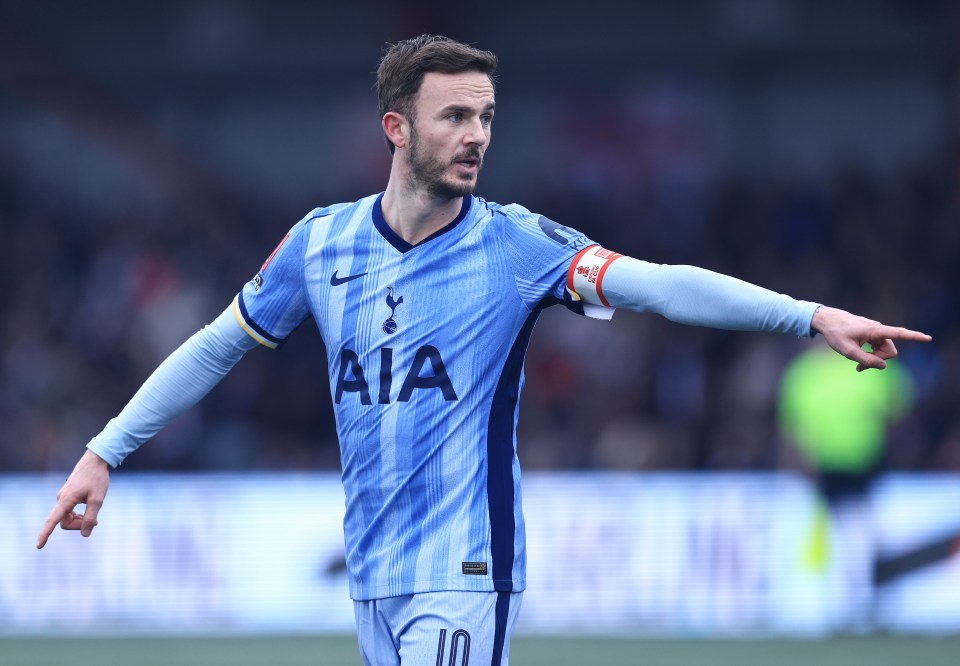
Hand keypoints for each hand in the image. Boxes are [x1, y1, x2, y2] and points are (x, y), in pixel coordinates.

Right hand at [37, 449, 110, 548]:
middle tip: (96, 521)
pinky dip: (78, 514)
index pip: (53, 521)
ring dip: (80, 519)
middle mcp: (61, 499)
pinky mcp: (67, 495)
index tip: (39, 546)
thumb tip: (84, 534)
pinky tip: (88, 509)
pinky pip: (69, 511)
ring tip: (93, 514)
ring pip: (68, 517)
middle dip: (79, 525)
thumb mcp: (97, 499)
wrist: (95, 460)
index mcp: (66, 500)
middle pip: (65, 522)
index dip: (45, 534)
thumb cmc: (97, 478)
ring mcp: (63, 497)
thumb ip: (90, 517)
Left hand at [811, 306, 931, 371]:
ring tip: (858, 365)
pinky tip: (859, 360)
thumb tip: (884, 366)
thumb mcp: (847, 351)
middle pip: (889, 351)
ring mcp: (875, 331)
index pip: (898, 333)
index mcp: (874, 330)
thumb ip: (865, 360)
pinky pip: (878, 348)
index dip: (914, 337)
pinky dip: (871, 355)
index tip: (928, 338)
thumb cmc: (835, 334)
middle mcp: (878, 329)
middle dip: (878, 360)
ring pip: (884, 351)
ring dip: (873, 359)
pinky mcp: (872, 334)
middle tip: (860, 367)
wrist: (826, 320)